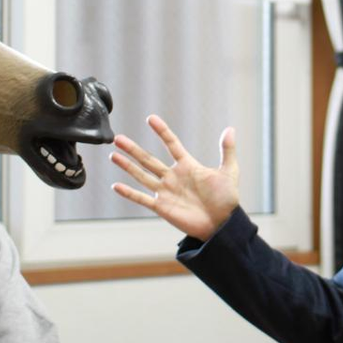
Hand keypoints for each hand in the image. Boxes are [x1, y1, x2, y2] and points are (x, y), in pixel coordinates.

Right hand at [110, 115, 240, 240]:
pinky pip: (142, 198)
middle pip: (149, 159)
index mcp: (188, 166)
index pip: (172, 144)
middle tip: (118, 138)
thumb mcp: (229, 171)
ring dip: (127, 166)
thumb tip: (230, 129)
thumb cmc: (227, 199)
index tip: (151, 119)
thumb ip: (227, 150)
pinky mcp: (162, 207)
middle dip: (133, 149)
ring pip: (142, 175)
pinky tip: (116, 186)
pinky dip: (129, 193)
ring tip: (113, 155)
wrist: (222, 224)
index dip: (162, 131)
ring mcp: (166, 192)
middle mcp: (173, 177)